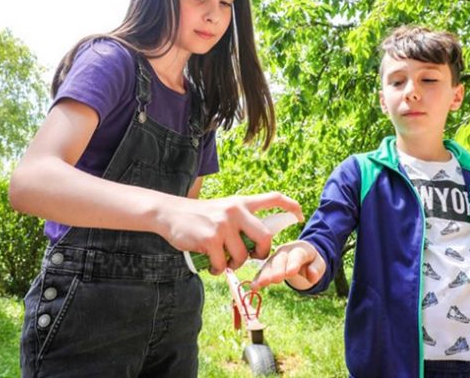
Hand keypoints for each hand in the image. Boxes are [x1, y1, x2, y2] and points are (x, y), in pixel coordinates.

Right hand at [161, 192, 303, 274]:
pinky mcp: (210, 239)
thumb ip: (241, 220)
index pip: (273, 198)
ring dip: (234, 265)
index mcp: (241, 203)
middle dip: (262, 254)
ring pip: (243, 256)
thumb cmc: (198, 216)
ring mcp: (223, 224)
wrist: (169, 213)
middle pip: (266, 237)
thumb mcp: (223, 210)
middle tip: (252, 258)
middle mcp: (236, 211)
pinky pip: (223, 264)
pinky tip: (212, 265)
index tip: (300, 216)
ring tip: (223, 261)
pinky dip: (218, 270)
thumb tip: (260, 242)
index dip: (291, 206)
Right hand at [251, 240, 324, 290]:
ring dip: (265, 275)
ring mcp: (276, 257)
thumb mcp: (319, 263)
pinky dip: (258, 279)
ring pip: (269, 265)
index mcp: (300, 249)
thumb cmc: (311, 260)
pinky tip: (254, 287)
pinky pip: (262, 271)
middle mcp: (285, 251)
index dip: (294, 263)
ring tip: (260, 284)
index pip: (297, 255)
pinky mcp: (269, 265)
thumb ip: (317, 268)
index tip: (291, 272)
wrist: (302, 252)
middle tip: (275, 279)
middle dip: (277, 269)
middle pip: (281, 260)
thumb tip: (312, 276)